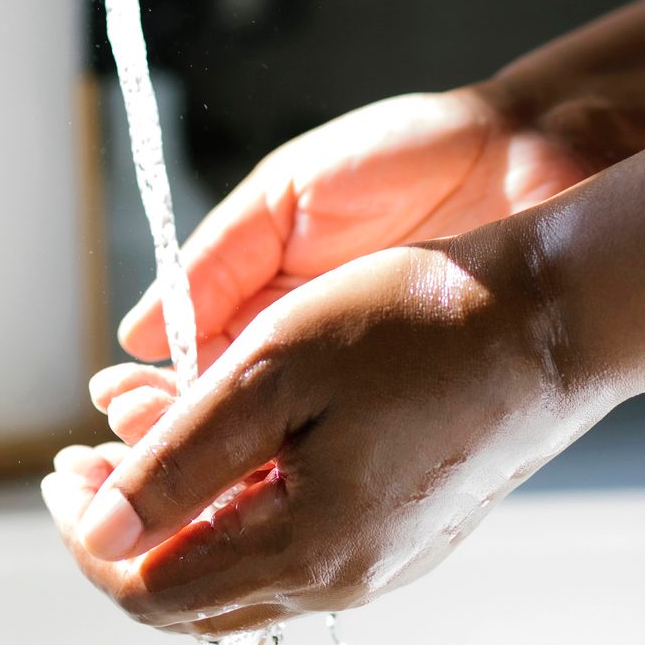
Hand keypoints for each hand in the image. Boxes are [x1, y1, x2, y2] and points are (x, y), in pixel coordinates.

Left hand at [42, 227, 618, 635]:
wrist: (554, 319)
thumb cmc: (418, 324)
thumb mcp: (271, 373)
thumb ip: (176, 464)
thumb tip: (97, 537)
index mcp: (302, 550)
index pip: (150, 593)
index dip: (87, 538)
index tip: (61, 469)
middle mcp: (340, 579)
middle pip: (190, 599)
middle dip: (123, 534)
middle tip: (84, 460)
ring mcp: (380, 563)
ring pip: (242, 574)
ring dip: (180, 519)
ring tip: (146, 443)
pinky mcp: (405, 535)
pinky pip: (294, 548)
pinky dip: (239, 510)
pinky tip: (234, 447)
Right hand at [107, 87, 590, 440]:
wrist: (530, 156)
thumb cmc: (413, 155)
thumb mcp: (290, 193)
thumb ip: (217, 259)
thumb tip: (138, 333)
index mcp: (272, 302)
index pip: (192, 373)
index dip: (150, 399)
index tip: (113, 410)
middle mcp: (312, 358)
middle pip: (223, 428)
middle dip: (170, 451)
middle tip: (134, 459)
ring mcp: (363, 389)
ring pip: (276, 457)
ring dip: (226, 477)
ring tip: (187, 482)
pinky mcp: (417, 407)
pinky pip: (347, 460)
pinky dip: (303, 481)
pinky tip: (269, 489)